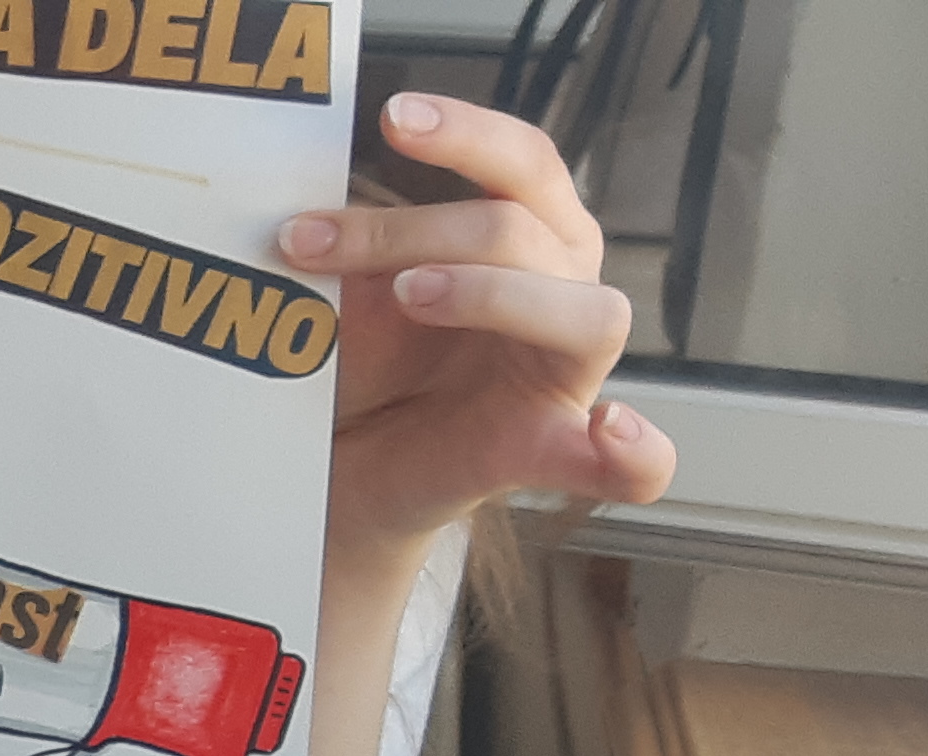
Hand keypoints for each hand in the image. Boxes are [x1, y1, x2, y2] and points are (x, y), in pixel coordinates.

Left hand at [280, 93, 674, 568]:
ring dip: (493, 293)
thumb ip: (347, 245)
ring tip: (409, 295)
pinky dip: (634, 449)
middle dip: (410, 228)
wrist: (337, 466)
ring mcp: (563, 372)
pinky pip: (630, 464)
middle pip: (523, 230)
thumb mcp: (345, 291)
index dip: (467, 133)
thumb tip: (293, 204)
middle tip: (309, 243)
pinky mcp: (546, 448)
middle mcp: (560, 290)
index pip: (522, 163)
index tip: (393, 116)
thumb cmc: (360, 363)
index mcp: (525, 235)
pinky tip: (610, 429)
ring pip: (586, 313)